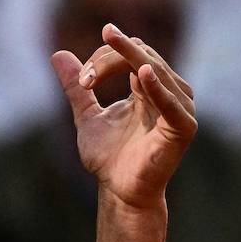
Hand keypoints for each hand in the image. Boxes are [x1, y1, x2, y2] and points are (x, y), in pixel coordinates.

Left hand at [51, 23, 196, 208]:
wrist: (118, 190)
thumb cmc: (109, 156)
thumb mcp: (87, 115)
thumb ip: (75, 86)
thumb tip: (58, 54)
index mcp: (150, 87)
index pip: (133, 51)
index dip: (104, 57)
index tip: (82, 80)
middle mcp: (169, 92)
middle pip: (143, 55)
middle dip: (107, 61)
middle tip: (84, 81)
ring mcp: (179, 108)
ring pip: (154, 69)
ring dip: (119, 67)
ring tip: (91, 79)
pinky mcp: (182, 128)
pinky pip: (172, 102)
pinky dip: (157, 87)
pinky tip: (142, 73)